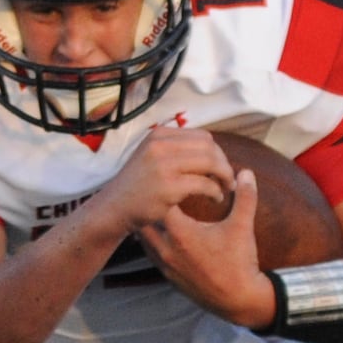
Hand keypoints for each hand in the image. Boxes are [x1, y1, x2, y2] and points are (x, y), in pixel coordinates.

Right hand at [89, 125, 235, 236]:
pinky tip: (215, 199)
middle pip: (210, 148)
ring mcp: (164, 165)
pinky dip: (215, 191)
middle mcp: (160, 145)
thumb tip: (212, 149)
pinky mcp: (169, 187)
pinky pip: (205, 184)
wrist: (114, 207)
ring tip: (226, 188)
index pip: (202, 136)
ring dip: (224, 177)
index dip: (217, 152)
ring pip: (210, 163)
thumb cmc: (137, 185)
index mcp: (159, 135)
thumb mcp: (151, 156)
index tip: (221, 167)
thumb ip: (175, 149)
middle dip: (224, 164)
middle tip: (228, 180)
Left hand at [139, 168, 275, 327]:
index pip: (160, 203)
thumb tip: (246, 172)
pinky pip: (150, 254)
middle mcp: (166, 249)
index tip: (171, 182)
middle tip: (160, 194)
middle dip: (151, 206)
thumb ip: (244, 198)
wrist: (239, 300)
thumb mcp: (242, 227)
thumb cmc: (239, 263)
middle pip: (144, 220)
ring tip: (158, 211)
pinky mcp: (167, 277)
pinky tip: (164, 234)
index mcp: (182, 234)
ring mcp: (164, 265)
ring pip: (144, 239)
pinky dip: (153, 241)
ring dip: (149, 224)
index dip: (164, 190)